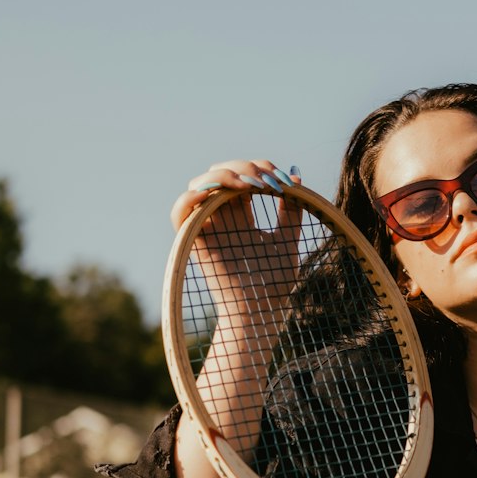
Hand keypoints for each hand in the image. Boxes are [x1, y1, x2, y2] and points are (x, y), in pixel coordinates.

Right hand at [172, 160, 303, 323]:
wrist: (261, 310)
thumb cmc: (274, 282)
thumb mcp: (288, 239)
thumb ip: (292, 211)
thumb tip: (297, 177)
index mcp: (241, 214)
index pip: (242, 175)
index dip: (260, 168)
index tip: (283, 181)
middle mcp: (221, 217)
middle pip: (220, 173)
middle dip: (243, 167)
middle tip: (265, 180)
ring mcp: (206, 227)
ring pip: (198, 185)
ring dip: (221, 175)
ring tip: (247, 184)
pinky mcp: (194, 242)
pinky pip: (179, 213)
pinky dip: (190, 197)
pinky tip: (215, 194)